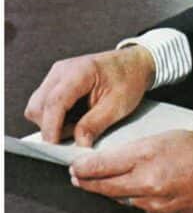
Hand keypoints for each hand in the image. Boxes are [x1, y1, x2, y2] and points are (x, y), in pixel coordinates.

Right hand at [25, 46, 154, 145]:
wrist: (134, 64)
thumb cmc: (129, 79)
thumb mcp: (118, 106)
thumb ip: (95, 125)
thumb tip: (78, 145)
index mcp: (80, 71)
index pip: (55, 102)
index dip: (51, 127)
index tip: (54, 148)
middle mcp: (62, 70)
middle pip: (38, 106)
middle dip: (51, 127)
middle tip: (76, 135)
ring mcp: (56, 75)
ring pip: (37, 107)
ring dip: (52, 123)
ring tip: (79, 124)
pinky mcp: (56, 82)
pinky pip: (44, 104)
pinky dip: (55, 117)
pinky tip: (75, 118)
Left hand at [69, 130, 192, 212]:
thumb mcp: (174, 135)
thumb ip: (144, 150)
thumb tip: (122, 160)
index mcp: (149, 156)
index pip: (102, 165)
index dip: (84, 168)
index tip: (75, 167)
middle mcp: (148, 183)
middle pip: (106, 187)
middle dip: (89, 183)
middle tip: (79, 178)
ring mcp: (157, 204)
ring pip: (126, 200)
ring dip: (120, 192)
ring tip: (120, 182)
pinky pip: (147, 210)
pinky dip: (144, 201)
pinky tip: (153, 191)